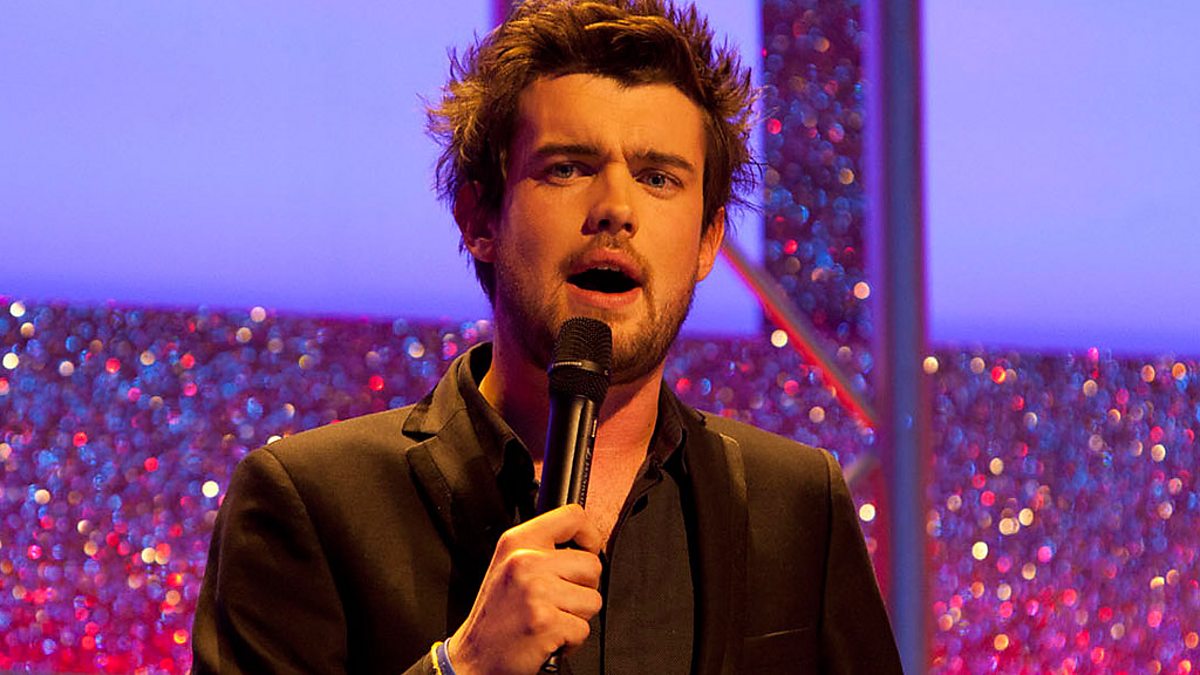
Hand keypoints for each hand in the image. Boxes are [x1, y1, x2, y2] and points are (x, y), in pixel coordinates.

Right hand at [446, 504, 603, 674]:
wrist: (474, 656)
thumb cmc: (496, 615)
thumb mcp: (509, 565)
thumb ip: (542, 549)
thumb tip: (585, 544)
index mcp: (517, 542)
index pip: (572, 517)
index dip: (590, 535)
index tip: (587, 550)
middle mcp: (525, 561)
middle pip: (592, 565)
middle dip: (583, 588)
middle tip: (558, 600)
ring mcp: (535, 591)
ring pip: (593, 600)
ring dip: (577, 616)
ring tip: (551, 618)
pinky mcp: (545, 622)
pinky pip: (584, 629)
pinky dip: (571, 640)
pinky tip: (548, 637)